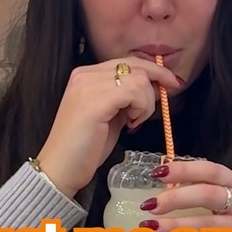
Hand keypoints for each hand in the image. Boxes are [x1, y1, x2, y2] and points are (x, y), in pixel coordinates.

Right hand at [36, 55, 183, 199]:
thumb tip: (154, 89)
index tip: (170, 83)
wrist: (60, 170)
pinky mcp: (94, 101)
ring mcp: (87, 86)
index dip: (152, 70)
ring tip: (134, 122)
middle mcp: (84, 75)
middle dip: (157, 80)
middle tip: (167, 97)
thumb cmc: (85, 149)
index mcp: (85, 75)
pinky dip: (141, 108)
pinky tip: (131, 124)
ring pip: (138, 78)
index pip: (126, 61)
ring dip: (146, 102)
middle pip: (135, 65)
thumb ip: (126, 100)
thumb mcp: (110, 116)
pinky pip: (134, 92)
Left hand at [142, 158, 231, 231]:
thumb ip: (209, 187)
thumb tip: (166, 182)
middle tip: (150, 206)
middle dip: (177, 199)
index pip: (210, 171)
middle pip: (208, 195)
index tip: (157, 172)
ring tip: (150, 230)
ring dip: (178, 228)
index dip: (184, 169)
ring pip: (208, 227)